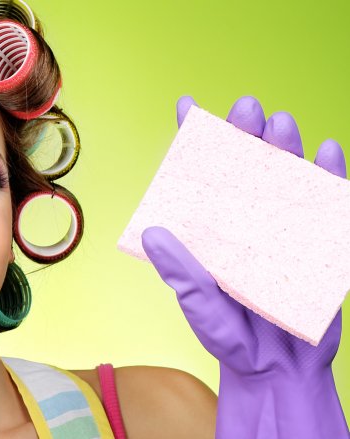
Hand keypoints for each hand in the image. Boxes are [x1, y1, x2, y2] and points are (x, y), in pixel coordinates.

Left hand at [142, 96, 347, 437]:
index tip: (187, 105)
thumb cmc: (229, 334)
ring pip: (285, 179)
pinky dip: (328, 179)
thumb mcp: (199, 305)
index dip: (194, 140)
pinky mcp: (318, 243)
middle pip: (246, 167)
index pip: (200, 177)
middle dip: (245, 134)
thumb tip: (154, 234)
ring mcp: (283, 228)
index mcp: (211, 228)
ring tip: (281, 124)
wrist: (275, 368)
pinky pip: (327, 206)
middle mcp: (245, 220)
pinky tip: (326, 151)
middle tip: (245, 108)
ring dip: (285, 149)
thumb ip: (181, 272)